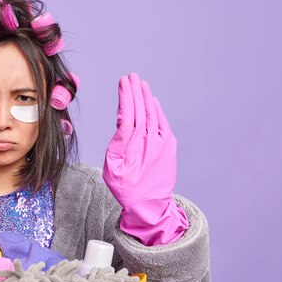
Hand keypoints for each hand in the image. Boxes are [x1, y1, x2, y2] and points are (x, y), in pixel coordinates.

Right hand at [102, 72, 187, 245]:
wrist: (149, 205)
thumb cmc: (125, 187)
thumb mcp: (112, 167)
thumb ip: (117, 143)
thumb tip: (123, 124)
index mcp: (130, 145)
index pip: (127, 113)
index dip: (126, 96)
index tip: (123, 82)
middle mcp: (147, 141)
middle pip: (140, 109)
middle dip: (135, 91)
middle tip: (131, 76)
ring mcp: (160, 142)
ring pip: (152, 113)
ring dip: (146, 97)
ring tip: (141, 83)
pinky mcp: (169, 146)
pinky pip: (162, 123)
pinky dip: (157, 110)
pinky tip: (152, 101)